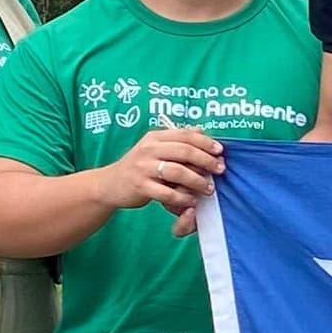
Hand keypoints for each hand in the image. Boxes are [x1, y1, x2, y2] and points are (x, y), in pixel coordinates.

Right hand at [105, 126, 226, 215]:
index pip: (185, 135)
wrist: (111, 184)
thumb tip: (202, 131)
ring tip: (209, 188)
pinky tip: (192, 201)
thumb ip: (177, 141)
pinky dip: (183, 198)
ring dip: (198, 181)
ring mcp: (143, 167)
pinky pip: (167, 193)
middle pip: (184, 151)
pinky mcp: (140, 186)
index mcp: (155, 137)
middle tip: (220, 169)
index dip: (205, 142)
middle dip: (206, 161)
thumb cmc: (140, 166)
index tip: (220, 151)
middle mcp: (148, 149)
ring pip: (178, 172)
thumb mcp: (155, 148)